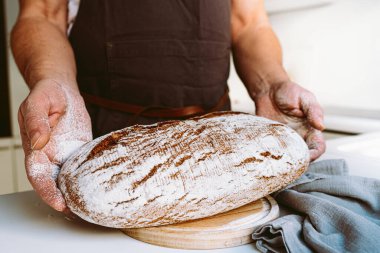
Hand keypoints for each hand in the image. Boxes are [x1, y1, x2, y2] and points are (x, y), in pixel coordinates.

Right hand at [18, 79, 91, 211]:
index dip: (47, 192)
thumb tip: (38, 141)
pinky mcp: (79, 150)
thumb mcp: (39, 102)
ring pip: (69, 178)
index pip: (38, 175)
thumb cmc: (47, 93)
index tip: (59, 203)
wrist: (61, 89)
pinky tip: (102, 185)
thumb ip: (36, 121)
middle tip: (81, 212)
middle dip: (64, 199)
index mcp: (35, 148)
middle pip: (54, 183)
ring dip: (77, 192)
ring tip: (93, 205)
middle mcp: (49, 155)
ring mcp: (64, 154)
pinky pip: (83, 167)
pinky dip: (89, 178)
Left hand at [254, 81, 325, 160]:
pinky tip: (266, 153)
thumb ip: (314, 111)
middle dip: (299, 161)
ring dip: (284, 160)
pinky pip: (271, 150)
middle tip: (291, 161)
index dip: (315, 154)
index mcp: (310, 129)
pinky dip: (270, 154)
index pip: (318, 147)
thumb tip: (321, 126)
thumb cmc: (289, 92)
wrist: (268, 90)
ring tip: (279, 159)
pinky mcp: (269, 139)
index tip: (308, 156)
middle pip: (303, 156)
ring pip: (287, 157)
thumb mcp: (305, 98)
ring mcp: (283, 139)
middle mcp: (298, 137)